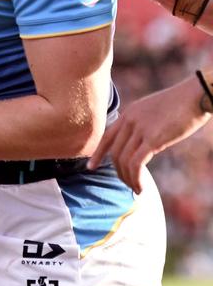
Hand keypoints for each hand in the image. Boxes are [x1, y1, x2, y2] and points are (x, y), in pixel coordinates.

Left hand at [88, 77, 209, 192]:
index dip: (98, 153)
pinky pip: (137, 163)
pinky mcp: (153, 139)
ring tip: (137, 190)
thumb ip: (144, 124)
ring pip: (124, 160)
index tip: (90, 167)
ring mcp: (140, 129)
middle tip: (127, 184)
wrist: (195, 95)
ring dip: (128, 178)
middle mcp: (130, 121)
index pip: (106, 137)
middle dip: (119, 172)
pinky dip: (136, 178)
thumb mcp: (154, 111)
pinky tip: (141, 187)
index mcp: (129, 113)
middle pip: (115, 153)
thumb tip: (144, 140)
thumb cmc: (181, 104)